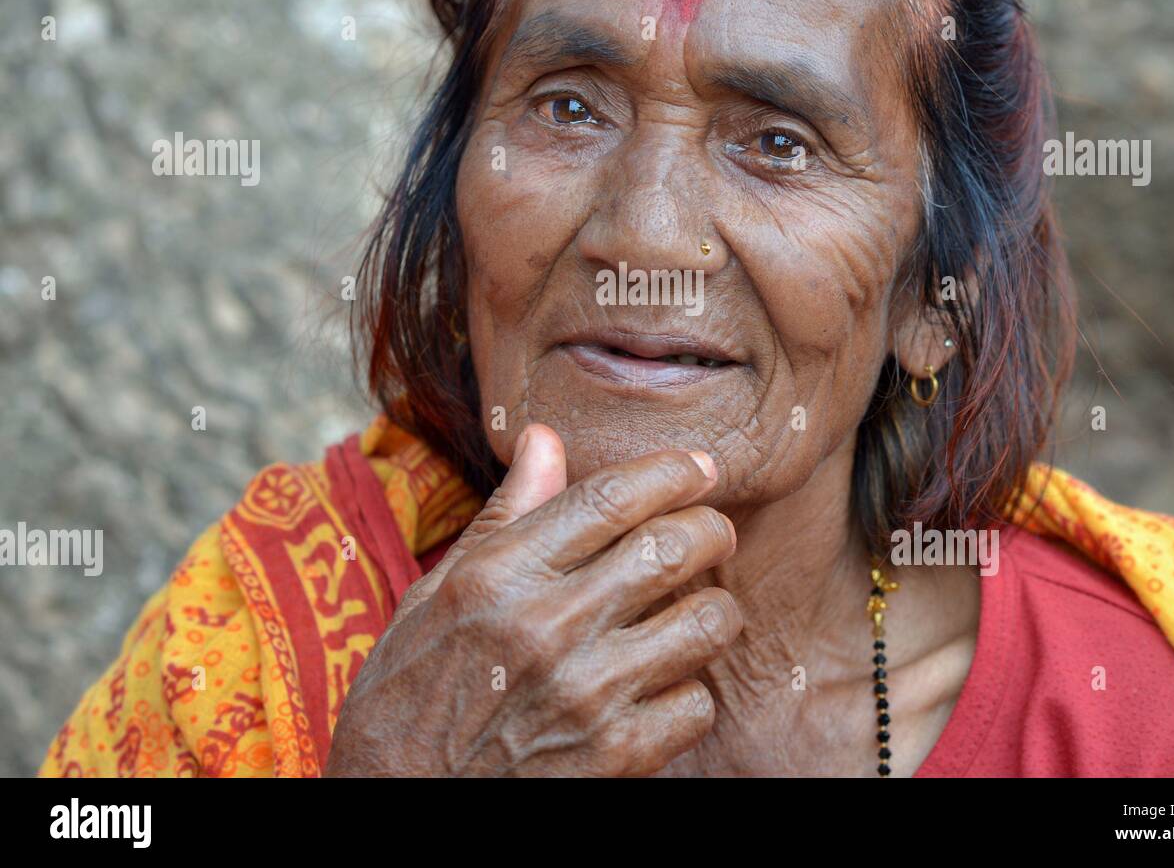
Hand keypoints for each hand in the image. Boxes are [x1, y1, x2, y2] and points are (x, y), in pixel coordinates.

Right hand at [324, 424, 740, 775]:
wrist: (394, 802)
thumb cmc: (409, 693)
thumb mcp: (436, 593)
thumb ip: (504, 516)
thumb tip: (544, 437)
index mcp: (498, 576)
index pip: (611, 498)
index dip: (672, 471)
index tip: (700, 467)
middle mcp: (546, 626)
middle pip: (672, 548)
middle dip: (711, 530)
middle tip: (712, 534)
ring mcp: (585, 694)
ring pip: (705, 623)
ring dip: (713, 609)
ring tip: (696, 610)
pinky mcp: (613, 757)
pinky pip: (697, 703)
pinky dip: (690, 691)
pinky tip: (664, 688)